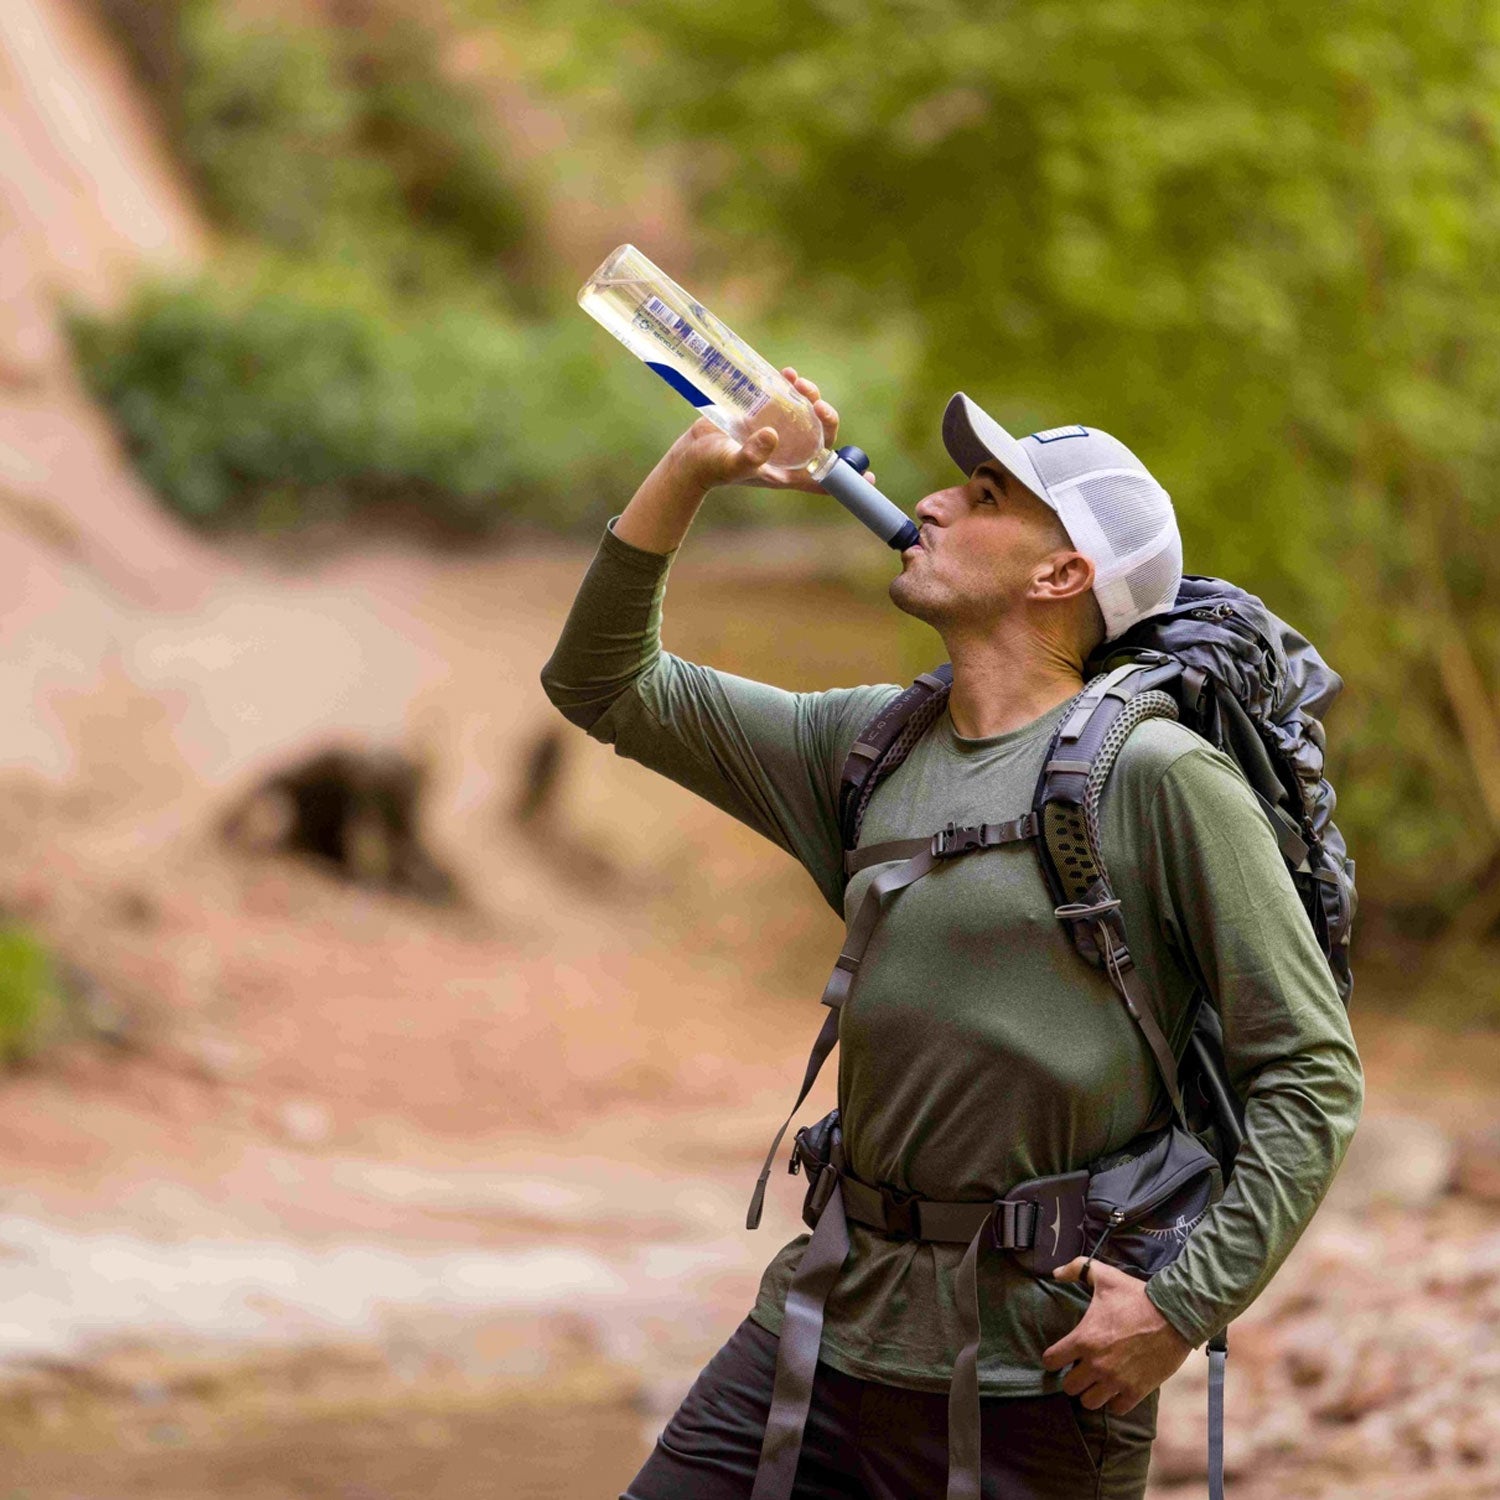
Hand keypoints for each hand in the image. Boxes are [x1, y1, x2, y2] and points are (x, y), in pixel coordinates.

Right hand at [667, 368, 878, 496]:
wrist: (687, 455)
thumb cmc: (709, 467)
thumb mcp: (731, 463)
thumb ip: (752, 455)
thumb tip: (772, 434)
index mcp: (785, 472)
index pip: (822, 479)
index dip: (847, 479)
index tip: (869, 476)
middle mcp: (786, 453)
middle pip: (820, 439)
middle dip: (827, 420)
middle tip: (819, 406)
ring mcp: (776, 433)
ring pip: (806, 415)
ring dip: (810, 398)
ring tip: (800, 384)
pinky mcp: (763, 415)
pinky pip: (784, 399)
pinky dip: (790, 386)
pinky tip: (788, 375)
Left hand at [1040, 1257, 1194, 1414]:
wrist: (1174, 1315)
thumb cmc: (1136, 1296)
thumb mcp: (1104, 1276)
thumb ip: (1077, 1269)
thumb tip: (1056, 1272)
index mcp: (1084, 1339)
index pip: (1052, 1360)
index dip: (1053, 1358)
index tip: (1060, 1355)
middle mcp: (1096, 1364)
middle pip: (1069, 1387)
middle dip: (1072, 1378)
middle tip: (1081, 1368)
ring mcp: (1116, 1380)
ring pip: (1090, 1402)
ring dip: (1091, 1392)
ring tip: (1097, 1381)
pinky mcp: (1137, 1391)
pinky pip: (1116, 1409)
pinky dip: (1115, 1401)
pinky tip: (1117, 1388)